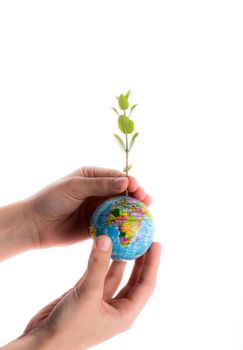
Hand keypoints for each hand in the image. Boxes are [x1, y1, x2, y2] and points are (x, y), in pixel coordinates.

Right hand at [19, 236, 160, 349]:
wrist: (42, 343)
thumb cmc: (69, 328)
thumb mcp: (88, 294)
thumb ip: (97, 265)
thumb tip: (106, 237)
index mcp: (124, 314)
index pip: (145, 285)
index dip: (152, 264)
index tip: (156, 243)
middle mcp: (115, 307)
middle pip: (133, 280)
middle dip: (139, 260)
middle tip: (143, 239)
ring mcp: (100, 301)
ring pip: (114, 275)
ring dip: (119, 258)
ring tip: (125, 239)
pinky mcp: (85, 296)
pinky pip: (97, 274)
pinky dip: (100, 261)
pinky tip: (103, 248)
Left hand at [26, 166, 151, 248]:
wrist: (35, 225)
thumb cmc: (51, 200)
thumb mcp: (75, 187)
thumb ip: (100, 184)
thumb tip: (125, 182)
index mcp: (91, 177)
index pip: (115, 177)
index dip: (129, 182)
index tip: (138, 188)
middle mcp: (96, 191)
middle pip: (121, 193)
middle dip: (135, 196)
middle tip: (147, 201)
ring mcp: (96, 209)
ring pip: (119, 209)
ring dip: (132, 211)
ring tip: (146, 214)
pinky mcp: (95, 225)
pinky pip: (112, 224)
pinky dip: (123, 226)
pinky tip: (133, 228)